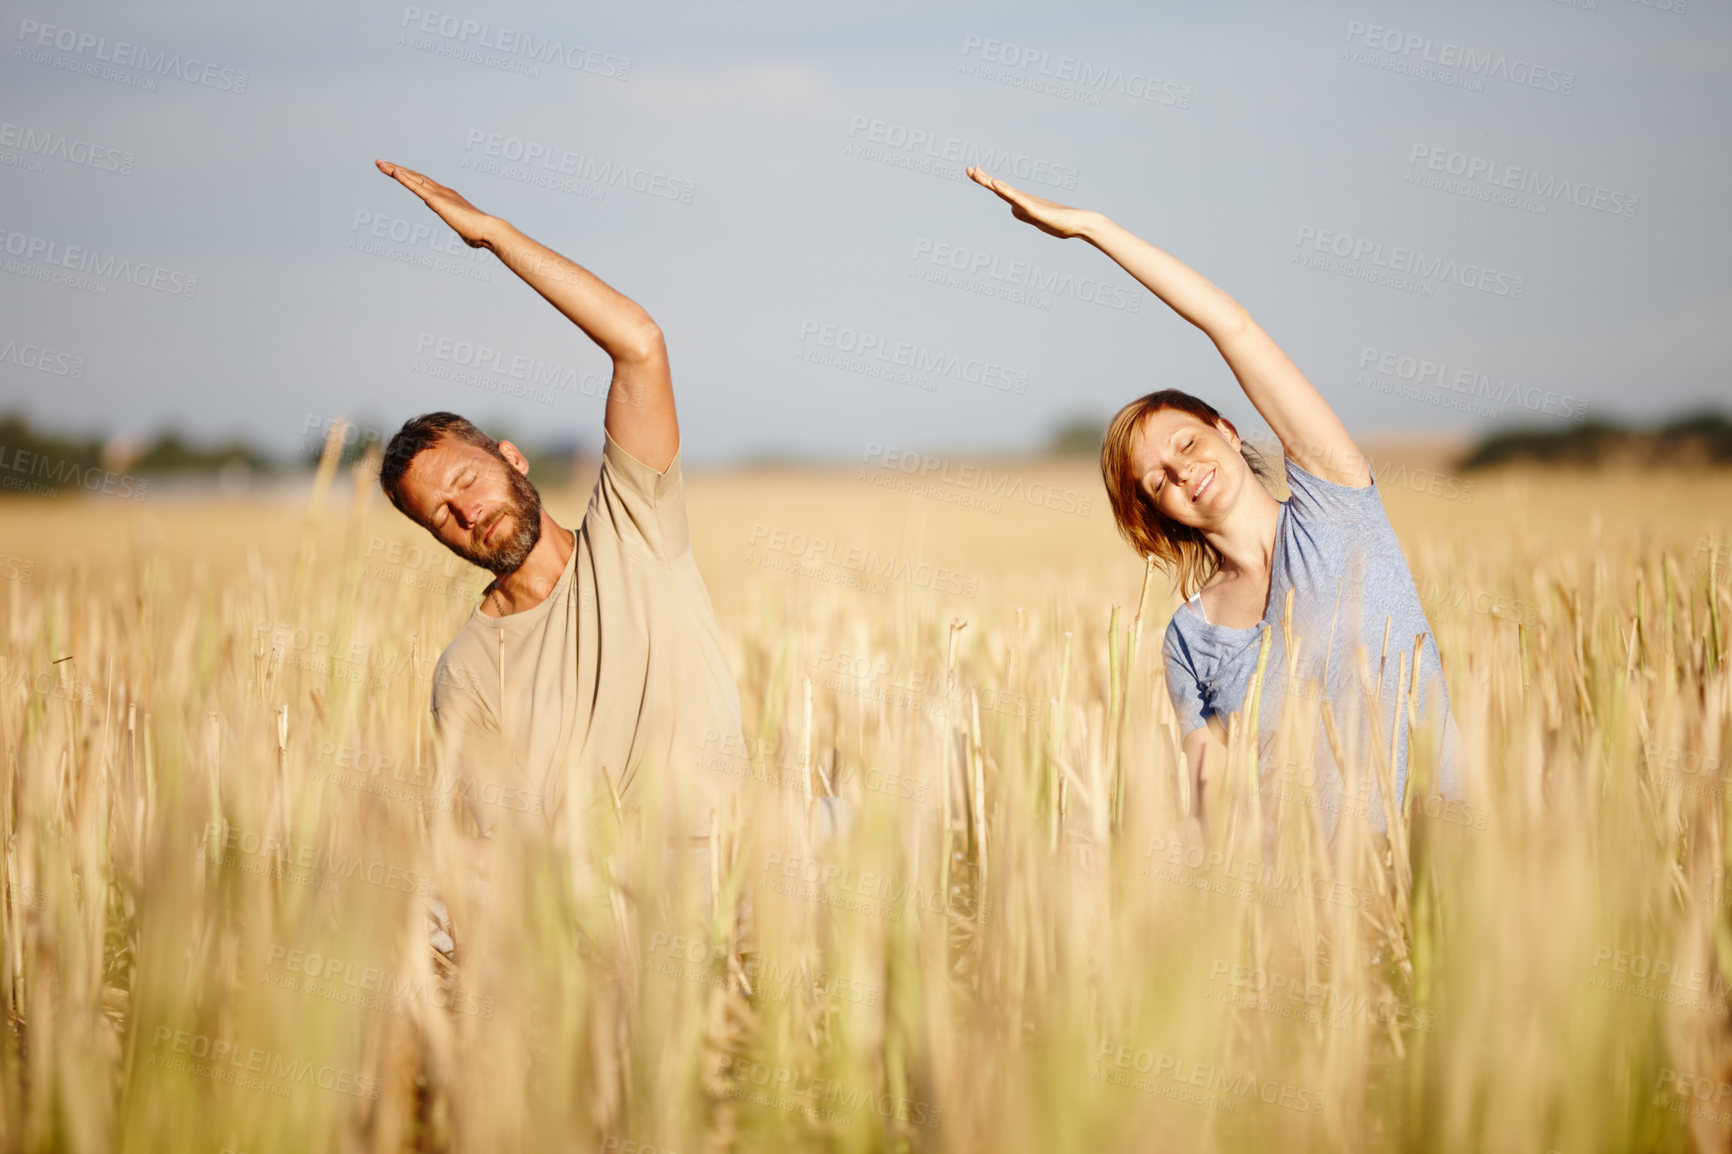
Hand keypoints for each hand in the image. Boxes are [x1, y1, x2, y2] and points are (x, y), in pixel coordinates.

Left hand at [376, 159, 495, 249]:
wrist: (488, 230)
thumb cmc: (480, 234)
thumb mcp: (468, 231)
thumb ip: (465, 230)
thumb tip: (471, 237)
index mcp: (448, 197)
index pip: (424, 184)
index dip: (410, 177)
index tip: (397, 172)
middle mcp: (442, 191)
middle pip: (415, 177)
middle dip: (397, 169)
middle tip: (381, 163)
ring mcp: (439, 194)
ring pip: (413, 178)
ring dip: (395, 170)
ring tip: (380, 164)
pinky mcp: (436, 201)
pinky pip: (416, 188)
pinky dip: (404, 179)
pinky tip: (393, 172)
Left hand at [966, 167, 1097, 239]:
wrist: (1078, 223)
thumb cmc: (1059, 222)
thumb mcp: (1035, 219)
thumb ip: (1023, 213)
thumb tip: (1013, 209)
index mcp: (1021, 202)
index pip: (999, 190)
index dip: (986, 181)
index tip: (974, 171)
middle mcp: (1022, 200)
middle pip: (998, 187)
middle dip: (982, 178)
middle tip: (968, 168)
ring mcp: (1027, 203)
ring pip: (1004, 191)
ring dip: (989, 182)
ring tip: (976, 173)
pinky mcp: (1032, 208)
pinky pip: (1015, 198)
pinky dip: (1004, 190)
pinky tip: (995, 184)